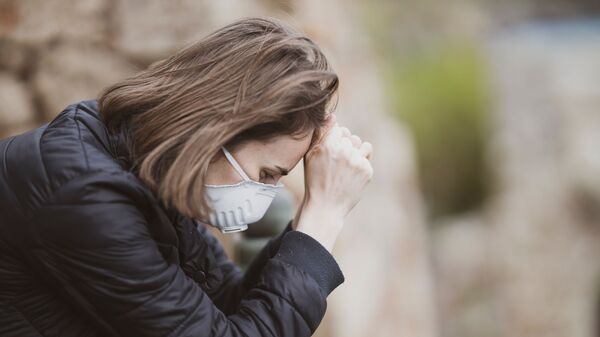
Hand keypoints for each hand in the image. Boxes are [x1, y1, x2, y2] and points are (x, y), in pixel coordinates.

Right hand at [293, 114, 372, 251]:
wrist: (326, 207)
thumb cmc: (315, 180)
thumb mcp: (310, 156)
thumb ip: (320, 134)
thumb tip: (332, 115)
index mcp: (328, 145)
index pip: (337, 128)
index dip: (333, 139)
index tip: (329, 151)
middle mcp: (344, 151)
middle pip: (349, 136)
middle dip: (344, 145)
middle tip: (335, 163)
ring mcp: (357, 161)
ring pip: (360, 144)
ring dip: (354, 151)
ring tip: (344, 167)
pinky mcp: (367, 171)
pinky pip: (367, 155)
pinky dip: (361, 162)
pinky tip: (351, 173)